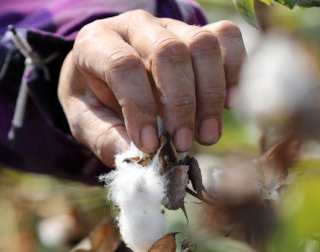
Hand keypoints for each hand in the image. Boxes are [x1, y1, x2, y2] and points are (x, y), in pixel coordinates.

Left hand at [58, 10, 245, 165]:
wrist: (106, 75)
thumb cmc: (96, 99)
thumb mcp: (85, 121)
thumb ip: (105, 138)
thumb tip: (137, 158)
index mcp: (96, 43)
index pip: (123, 66)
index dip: (140, 107)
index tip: (150, 145)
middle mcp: (134, 25)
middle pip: (168, 52)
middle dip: (181, 104)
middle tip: (183, 144)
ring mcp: (170, 24)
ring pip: (201, 44)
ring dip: (210, 94)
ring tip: (207, 135)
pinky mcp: (198, 30)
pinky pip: (227, 36)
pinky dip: (234, 71)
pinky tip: (227, 105)